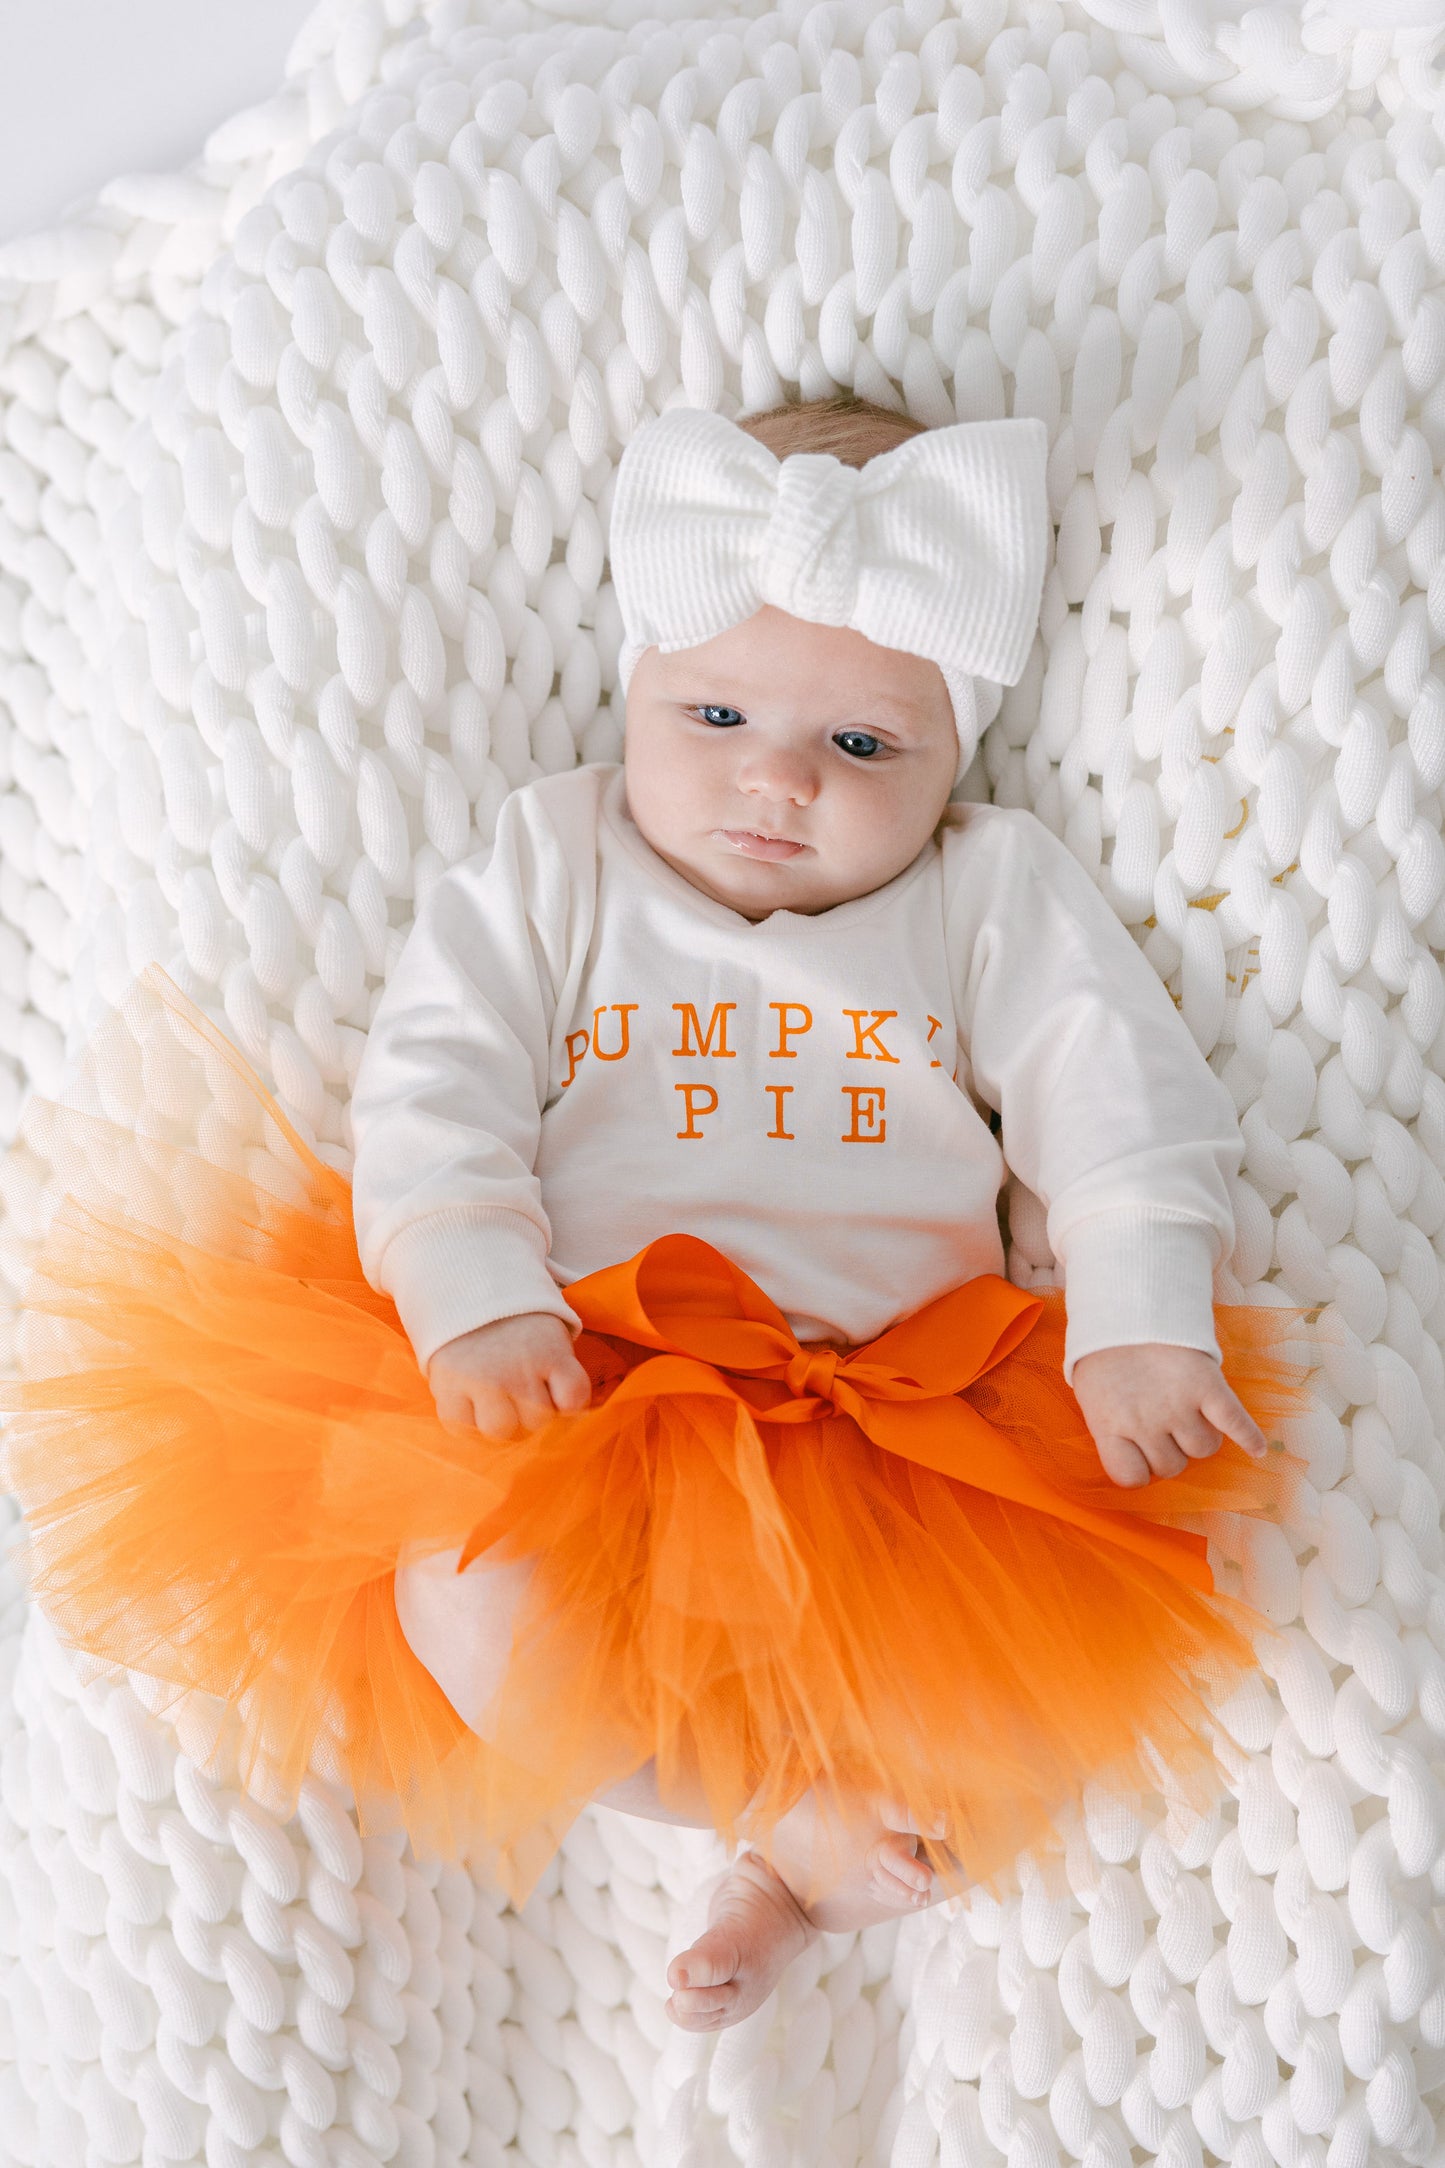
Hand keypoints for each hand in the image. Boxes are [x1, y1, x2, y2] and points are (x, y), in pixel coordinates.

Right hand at [427, 1312, 591, 1438]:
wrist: (465, 1287)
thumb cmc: (516, 1323)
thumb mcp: (550, 1336)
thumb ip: (561, 1373)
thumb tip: (563, 1416)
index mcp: (550, 1353)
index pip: (573, 1400)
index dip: (568, 1406)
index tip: (558, 1398)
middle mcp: (517, 1371)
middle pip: (537, 1421)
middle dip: (531, 1414)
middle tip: (521, 1396)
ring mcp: (481, 1381)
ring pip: (500, 1431)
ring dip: (500, 1423)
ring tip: (495, 1404)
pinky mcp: (448, 1388)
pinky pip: (461, 1429)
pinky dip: (466, 1423)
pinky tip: (470, 1404)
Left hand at [1071, 1342, 1266, 1487]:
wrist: (1127, 1304)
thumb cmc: (1105, 1354)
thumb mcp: (1092, 1397)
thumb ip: (1110, 1431)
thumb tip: (1133, 1461)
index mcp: (1109, 1425)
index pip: (1130, 1478)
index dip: (1138, 1469)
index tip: (1139, 1455)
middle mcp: (1144, 1422)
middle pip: (1172, 1467)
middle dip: (1170, 1450)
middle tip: (1163, 1424)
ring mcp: (1177, 1406)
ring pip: (1204, 1449)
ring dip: (1199, 1436)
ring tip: (1190, 1413)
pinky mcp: (1208, 1387)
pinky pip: (1235, 1424)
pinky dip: (1248, 1437)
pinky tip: (1257, 1449)